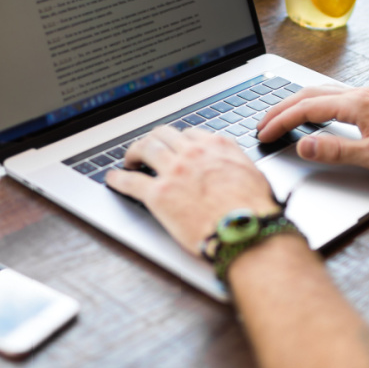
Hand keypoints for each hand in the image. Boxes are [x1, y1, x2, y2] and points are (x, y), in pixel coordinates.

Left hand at [105, 125, 279, 254]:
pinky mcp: (159, 195)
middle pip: (163, 135)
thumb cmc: (255, 211)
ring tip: (129, 159)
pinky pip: (131, 181)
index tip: (173, 146)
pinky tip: (113, 179)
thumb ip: (235, 165)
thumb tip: (231, 168)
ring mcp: (174, 172)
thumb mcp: (253, 175)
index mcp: (217, 147)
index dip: (178, 140)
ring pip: (145, 149)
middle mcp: (193, 153)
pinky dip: (118, 179)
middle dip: (153, 139)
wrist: (246, 233)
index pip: (189, 134)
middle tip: (146, 148)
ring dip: (134, 152)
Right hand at [256, 86, 368, 175]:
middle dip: (280, 109)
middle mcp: (358, 94)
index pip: (305, 109)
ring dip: (295, 103)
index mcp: (355, 104)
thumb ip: (335, 151)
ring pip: (319, 92)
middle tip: (262, 124)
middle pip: (307, 95)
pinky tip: (311, 110)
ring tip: (279, 116)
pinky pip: (332, 95)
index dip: (281, 121)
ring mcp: (365, 96)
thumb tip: (303, 146)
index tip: (264, 133)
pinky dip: (312, 101)